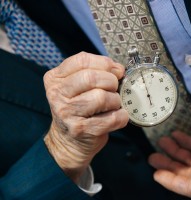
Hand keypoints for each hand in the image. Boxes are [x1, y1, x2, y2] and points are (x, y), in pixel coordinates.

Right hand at [43, 52, 128, 182]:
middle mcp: (58, 94)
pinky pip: (111, 118)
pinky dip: (121, 116)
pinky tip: (118, 116)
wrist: (68, 141)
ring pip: (101, 97)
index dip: (105, 63)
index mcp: (55, 78)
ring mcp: (68, 113)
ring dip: (115, 100)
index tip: (115, 70)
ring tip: (113, 104)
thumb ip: (95, 72)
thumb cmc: (77, 109)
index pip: (82, 60)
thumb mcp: (77, 86)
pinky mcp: (81, 130)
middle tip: (114, 88)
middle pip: (92, 77)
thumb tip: (118, 68)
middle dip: (111, 81)